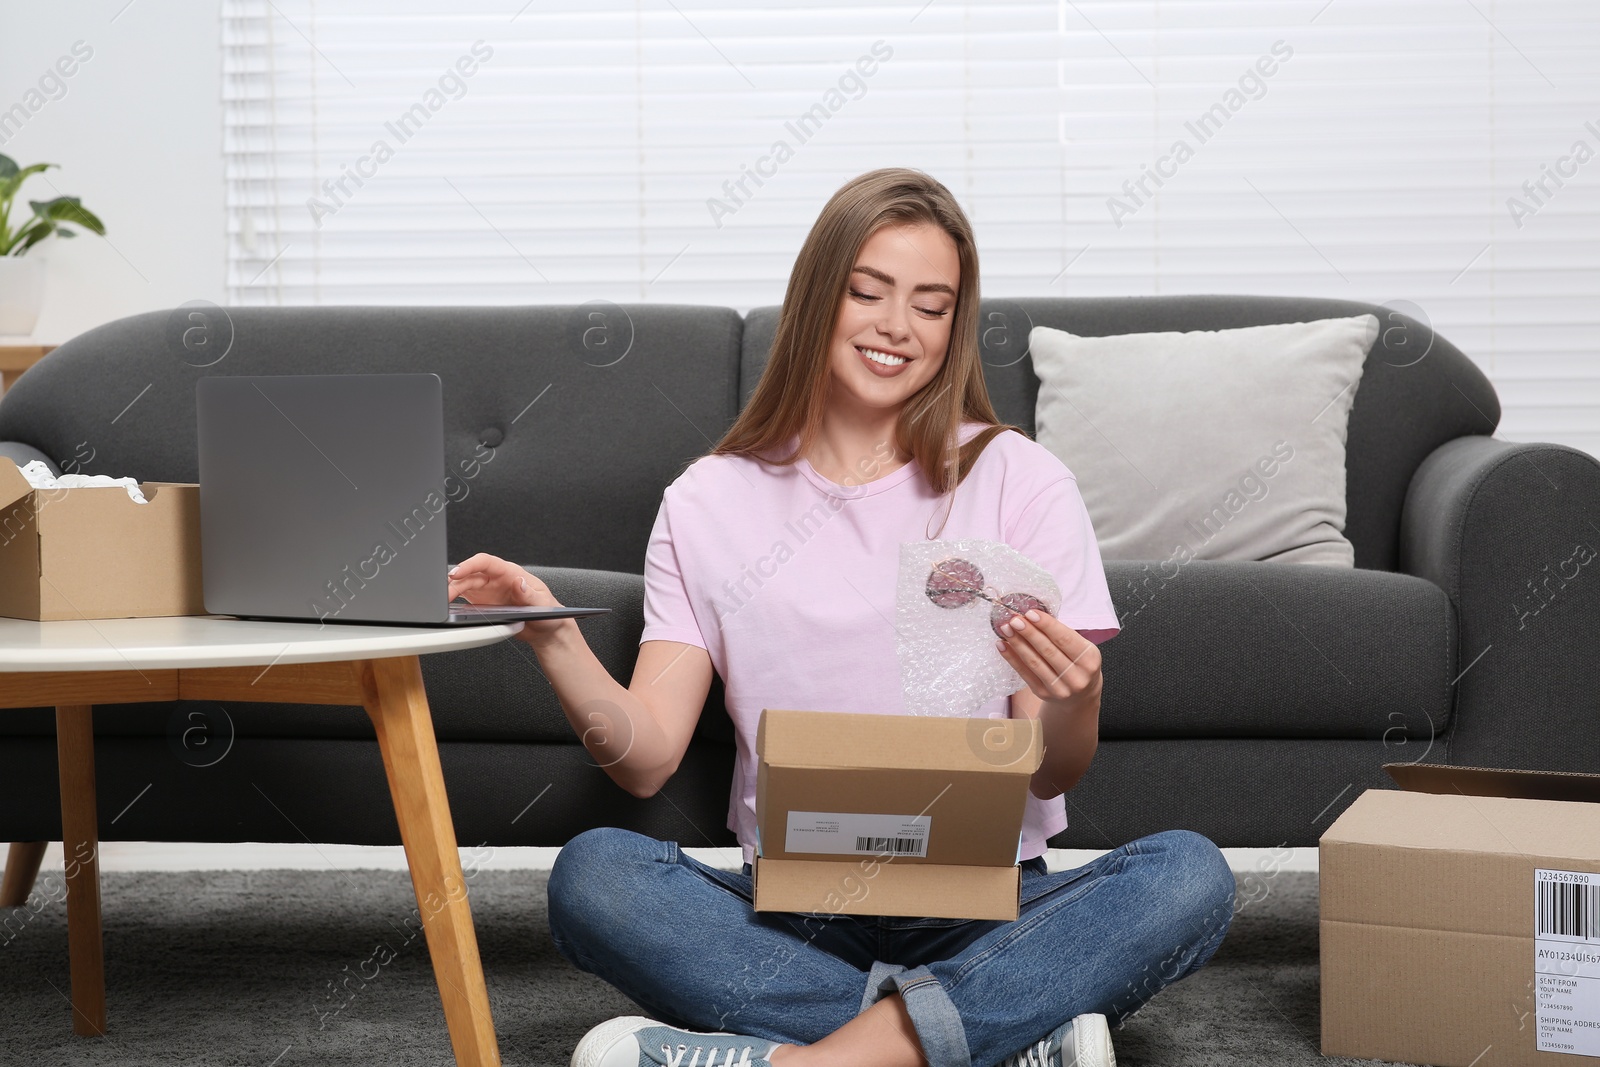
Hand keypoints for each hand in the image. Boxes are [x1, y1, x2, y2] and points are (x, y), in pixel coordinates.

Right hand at [446, 552, 570, 645]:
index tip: (457, 572)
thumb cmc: (548, 613)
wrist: (545, 630)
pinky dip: (454, 600)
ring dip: (452, 591)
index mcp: (511, 573)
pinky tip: (447, 605)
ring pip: (464, 585)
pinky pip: (465, 598)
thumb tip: (518, 581)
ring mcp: (488, 591)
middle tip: (445, 593)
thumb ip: (529, 594)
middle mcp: (497, 579)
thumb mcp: (542, 604)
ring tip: (443, 600)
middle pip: (471, 574)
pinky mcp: (483, 603)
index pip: (486, 562)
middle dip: (455, 581)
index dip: (470, 564)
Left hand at [995, 609, 1101, 704]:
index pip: (1065, 639)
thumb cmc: (1078, 663)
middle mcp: (1076, 676)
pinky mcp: (1043, 693)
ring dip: (1017, 644)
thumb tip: (1032, 616)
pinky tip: (1002, 645)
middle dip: (1029, 633)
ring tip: (1005, 629)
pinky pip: (1024, 673)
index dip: (1046, 625)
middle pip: (1048, 651)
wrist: (1080, 695)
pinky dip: (1012, 658)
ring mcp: (1059, 688)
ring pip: (1034, 662)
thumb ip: (1061, 634)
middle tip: (1014, 619)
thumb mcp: (1080, 647)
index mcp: (1089, 659)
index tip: (1030, 613)